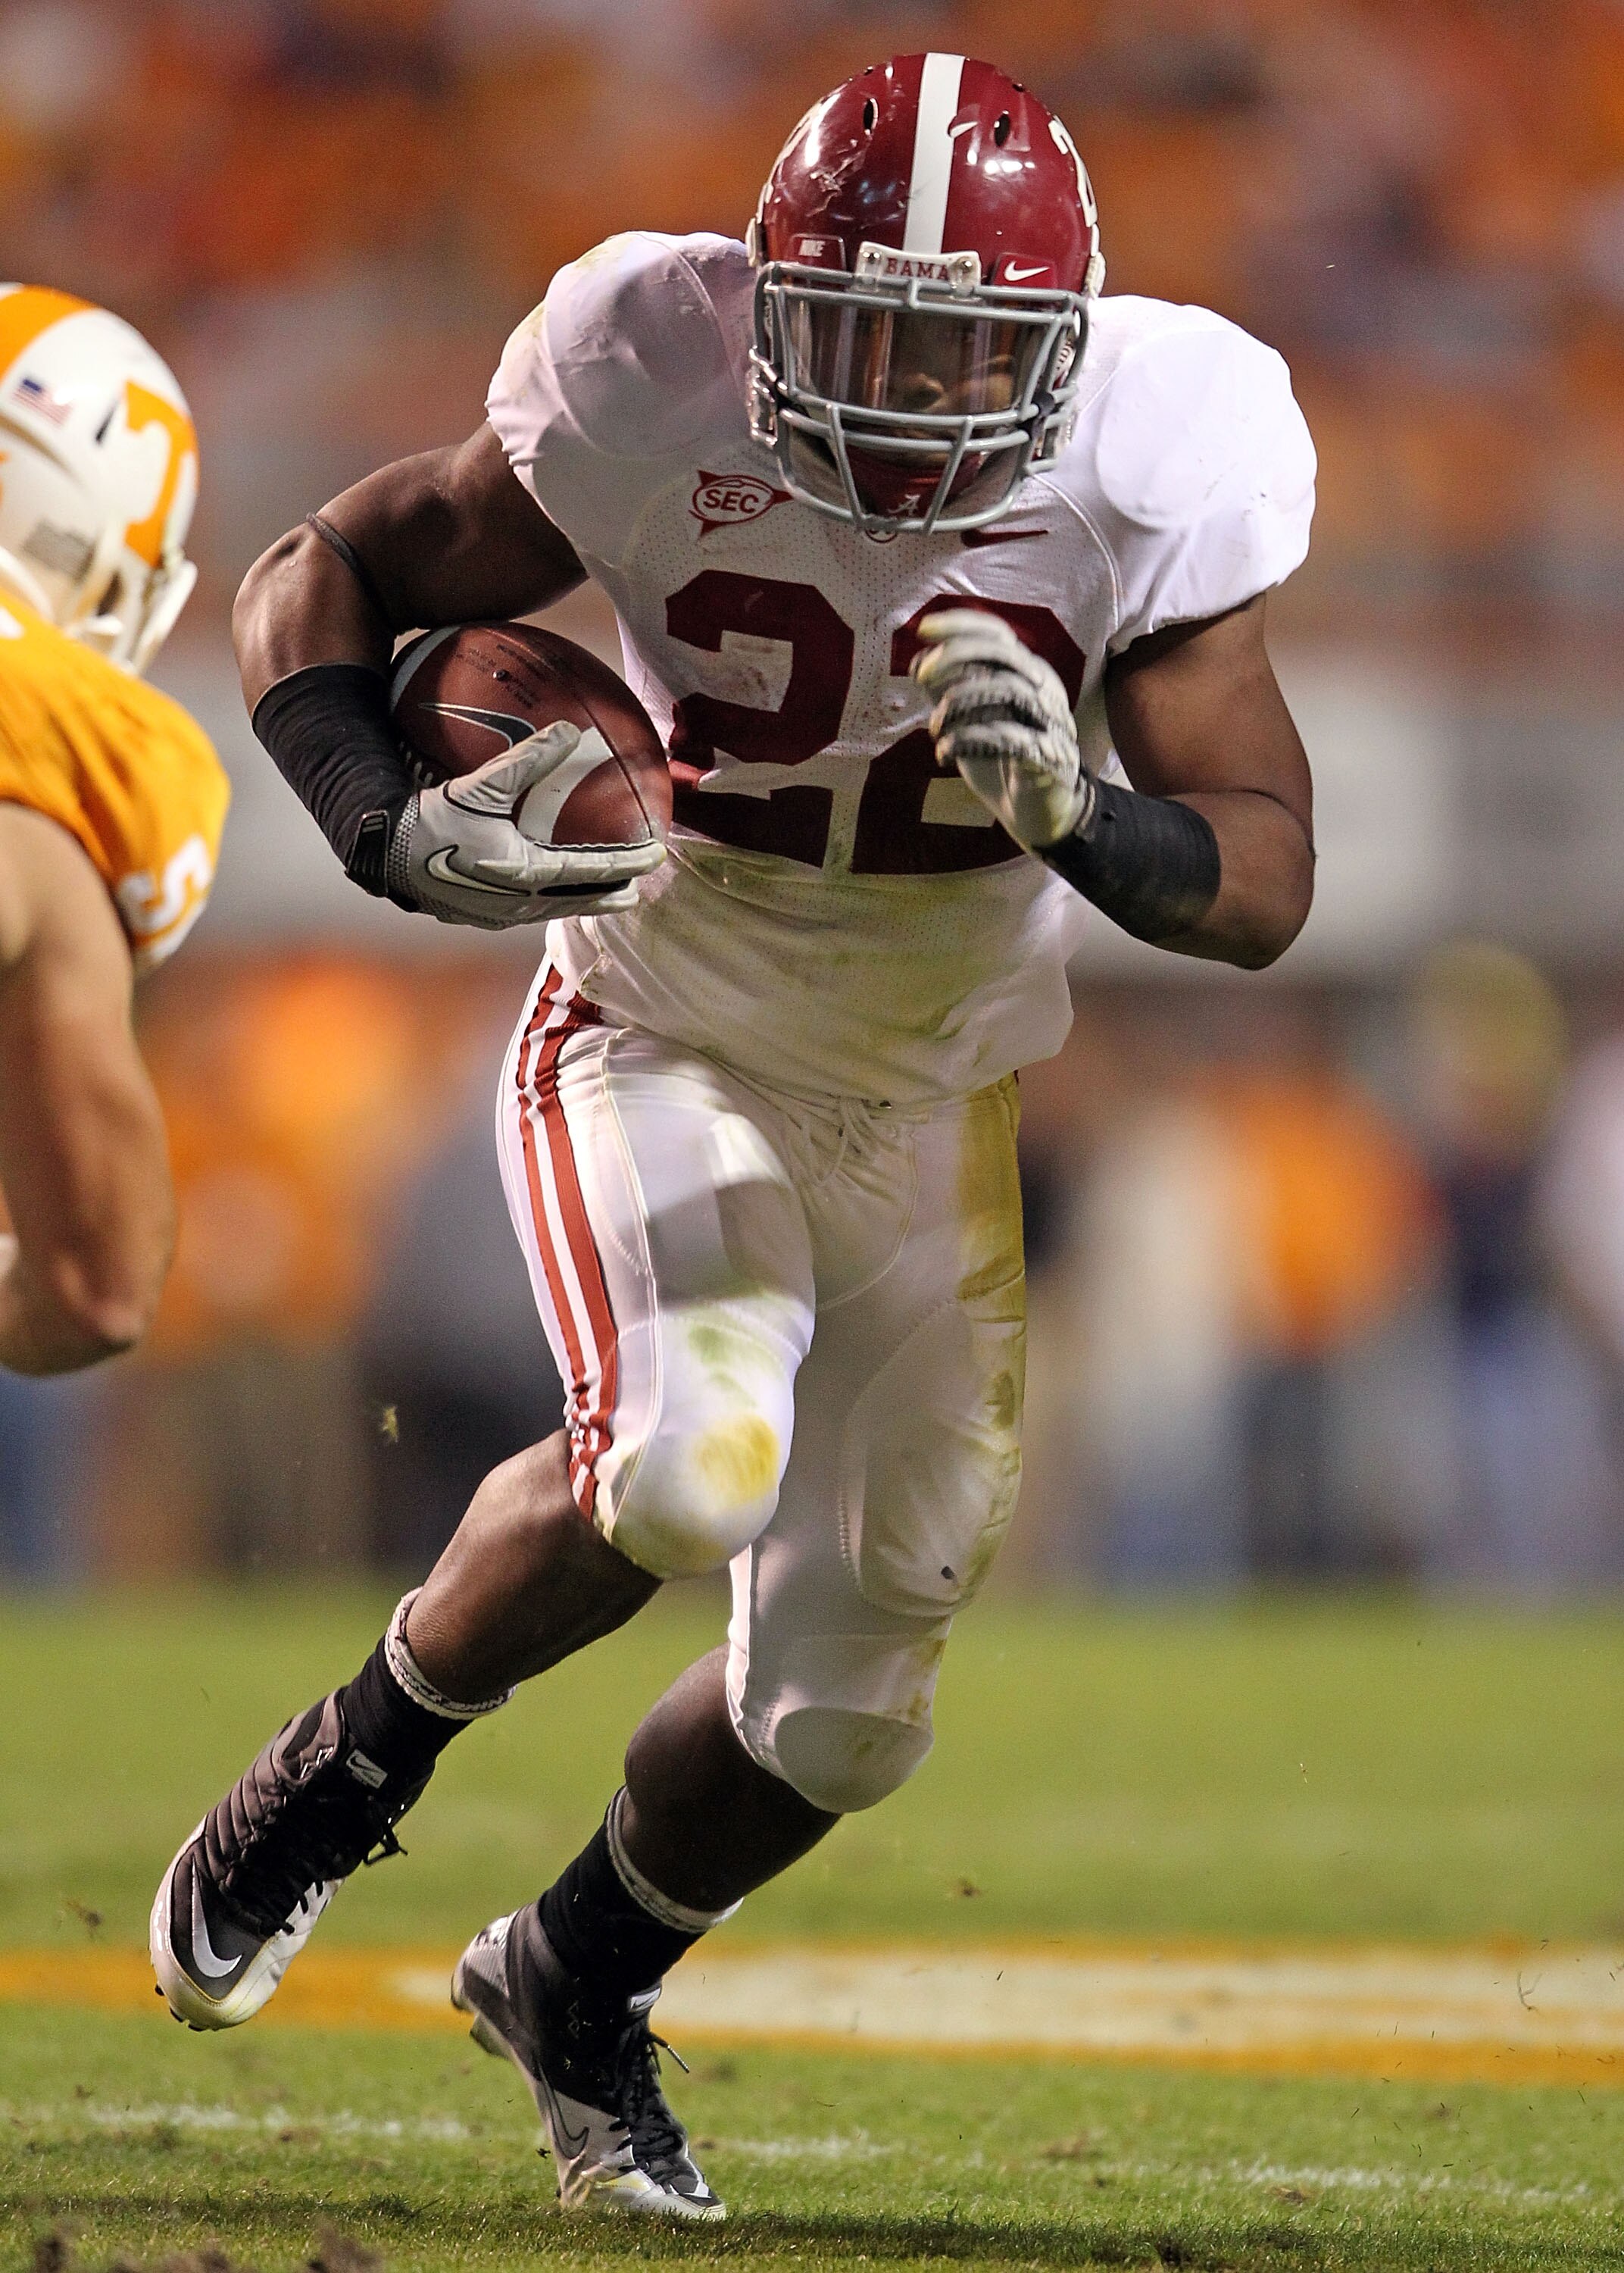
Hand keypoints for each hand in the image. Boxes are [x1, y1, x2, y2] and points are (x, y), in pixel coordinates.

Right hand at [396, 724, 663, 929]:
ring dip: (582, 899)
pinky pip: (528, 909)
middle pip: (580, 901)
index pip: (592, 870)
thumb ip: (528, 759)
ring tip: (604, 892)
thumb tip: (570, 731)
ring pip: (554, 909)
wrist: (381, 852)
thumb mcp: (480, 784)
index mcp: (525, 873)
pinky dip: (550, 898)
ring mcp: (498, 915)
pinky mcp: (479, 915)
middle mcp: (517, 903)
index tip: (657, 856)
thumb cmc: (429, 818)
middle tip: (639, 886)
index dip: (627, 863)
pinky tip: (546, 887)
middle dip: (612, 893)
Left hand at [911, 610, 1093, 850]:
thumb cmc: (1001, 763)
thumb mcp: (968, 722)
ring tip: (933, 729)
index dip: (961, 625)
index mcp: (1027, 674)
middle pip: (1004, 653)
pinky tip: (944, 753)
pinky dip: (968, 740)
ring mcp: (1050, 721)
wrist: (1038, 815)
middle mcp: (1043, 689)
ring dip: (960, 703)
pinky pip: (1009, 736)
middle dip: (957, 655)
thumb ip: (947, 692)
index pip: (998, 635)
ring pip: (1008, 689)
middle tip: (921, 674)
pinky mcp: (1049, 755)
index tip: (922, 629)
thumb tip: (916, 661)